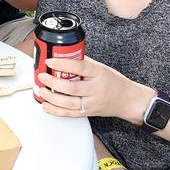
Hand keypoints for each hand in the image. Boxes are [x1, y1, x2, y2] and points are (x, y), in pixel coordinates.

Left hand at [34, 56, 151, 121]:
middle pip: (71, 88)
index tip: (50, 60)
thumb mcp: (101, 67)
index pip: (79, 67)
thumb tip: (63, 55)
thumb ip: (83, 62)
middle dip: (53, 82)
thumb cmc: (113, 81)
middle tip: (42, 76)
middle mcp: (95, 89)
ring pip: (68, 103)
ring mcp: (91, 103)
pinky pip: (69, 114)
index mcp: (99, 73)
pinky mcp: (88, 113)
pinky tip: (45, 104)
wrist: (128, 100)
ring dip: (51, 97)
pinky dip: (55, 110)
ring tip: (41, 90)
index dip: (62, 63)